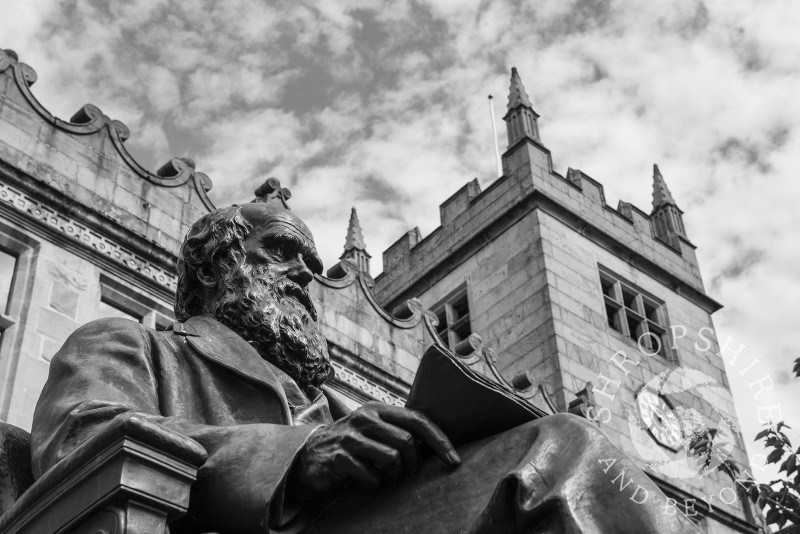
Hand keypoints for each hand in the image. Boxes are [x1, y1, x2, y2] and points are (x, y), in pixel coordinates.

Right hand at [286, 402, 459, 499]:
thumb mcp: (372, 431)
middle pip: (406, 442)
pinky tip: (362, 482)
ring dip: (391, 476)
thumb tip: (437, 446)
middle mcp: (364, 418)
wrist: (305, 458)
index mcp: (377, 409)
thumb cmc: (349, 447)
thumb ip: (397, 432)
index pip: (417, 419)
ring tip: (381, 477)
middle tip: (400, 474)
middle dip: (410, 464)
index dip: (438, 440)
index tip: (453, 460)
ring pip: (391, 459)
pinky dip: (372, 486)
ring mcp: (350, 437)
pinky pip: (371, 477)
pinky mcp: (339, 458)